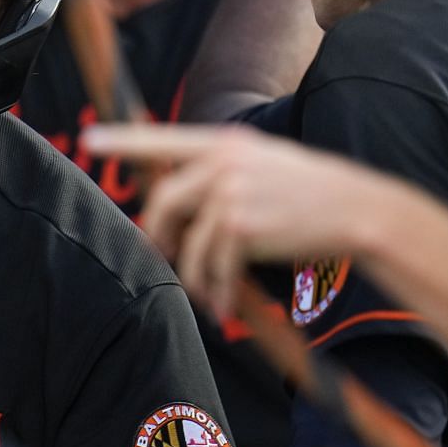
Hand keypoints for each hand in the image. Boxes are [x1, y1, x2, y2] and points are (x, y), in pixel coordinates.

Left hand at [81, 123, 405, 317]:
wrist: (357, 210)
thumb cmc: (310, 194)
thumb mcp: (264, 163)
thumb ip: (219, 173)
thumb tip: (172, 202)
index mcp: (225, 142)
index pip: (162, 139)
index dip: (124, 141)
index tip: (89, 141)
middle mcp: (221, 161)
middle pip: (164, 202)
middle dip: (158, 237)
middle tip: (162, 259)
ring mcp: (228, 191)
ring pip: (185, 242)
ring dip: (191, 275)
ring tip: (205, 295)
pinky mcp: (238, 225)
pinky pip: (210, 266)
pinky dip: (214, 291)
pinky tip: (222, 307)